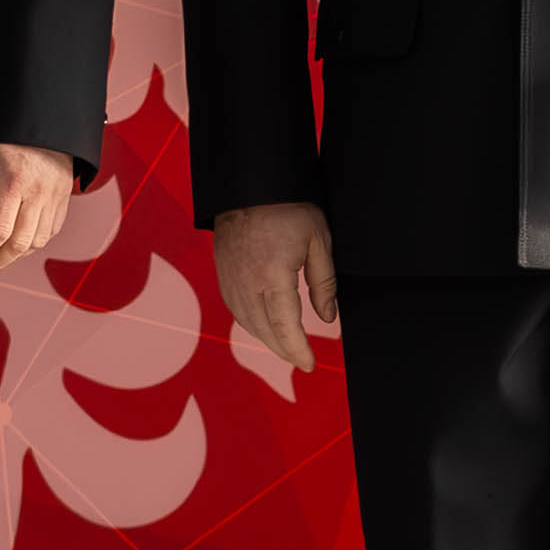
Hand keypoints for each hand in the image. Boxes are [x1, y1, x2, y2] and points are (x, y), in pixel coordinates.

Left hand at [0, 142, 80, 279]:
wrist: (42, 113)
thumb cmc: (4, 132)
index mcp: (13, 182)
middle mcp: (38, 192)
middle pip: (18, 245)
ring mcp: (55, 196)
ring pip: (37, 242)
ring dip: (14, 255)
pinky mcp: (65, 196)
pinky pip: (51, 231)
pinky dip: (33, 243)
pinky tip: (17, 242)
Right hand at [214, 200, 341, 388]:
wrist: (248, 186)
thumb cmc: (287, 208)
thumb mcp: (318, 241)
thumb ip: (324, 283)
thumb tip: (327, 318)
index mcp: (272, 276)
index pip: (285, 327)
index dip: (297, 350)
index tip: (310, 364)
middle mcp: (247, 284)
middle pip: (265, 331)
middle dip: (285, 350)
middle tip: (303, 361)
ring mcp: (231, 281)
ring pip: (248, 324)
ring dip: (268, 340)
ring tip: (288, 347)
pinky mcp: (223, 276)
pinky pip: (237, 311)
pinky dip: (253, 324)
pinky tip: (266, 326)